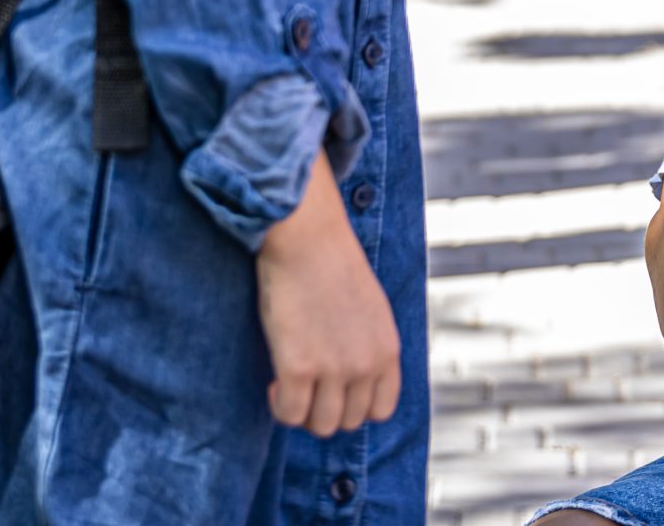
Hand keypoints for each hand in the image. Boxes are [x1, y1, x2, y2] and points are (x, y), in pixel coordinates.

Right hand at [256, 152, 402, 436]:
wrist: (307, 237)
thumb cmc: (331, 264)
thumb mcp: (370, 309)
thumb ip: (367, 346)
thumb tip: (349, 377)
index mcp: (388, 349)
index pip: (382, 409)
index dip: (355, 406)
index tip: (334, 392)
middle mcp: (367, 364)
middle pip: (349, 421)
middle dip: (324, 409)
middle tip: (305, 387)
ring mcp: (335, 368)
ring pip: (321, 425)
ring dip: (302, 412)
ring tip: (289, 384)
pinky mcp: (299, 367)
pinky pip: (290, 414)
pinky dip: (280, 406)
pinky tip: (275, 382)